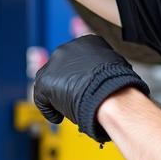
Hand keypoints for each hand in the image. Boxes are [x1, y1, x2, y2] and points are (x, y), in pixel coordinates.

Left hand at [33, 34, 149, 142]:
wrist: (110, 95)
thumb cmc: (119, 85)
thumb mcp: (117, 67)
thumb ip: (106, 69)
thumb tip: (108, 78)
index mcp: (88, 41)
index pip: (77, 58)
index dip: (79, 76)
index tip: (82, 88)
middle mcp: (69, 48)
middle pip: (62, 68)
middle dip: (66, 84)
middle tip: (73, 99)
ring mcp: (56, 62)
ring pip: (50, 80)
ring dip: (57, 95)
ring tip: (66, 110)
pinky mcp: (45, 79)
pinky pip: (41, 96)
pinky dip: (49, 109)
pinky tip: (59, 117)